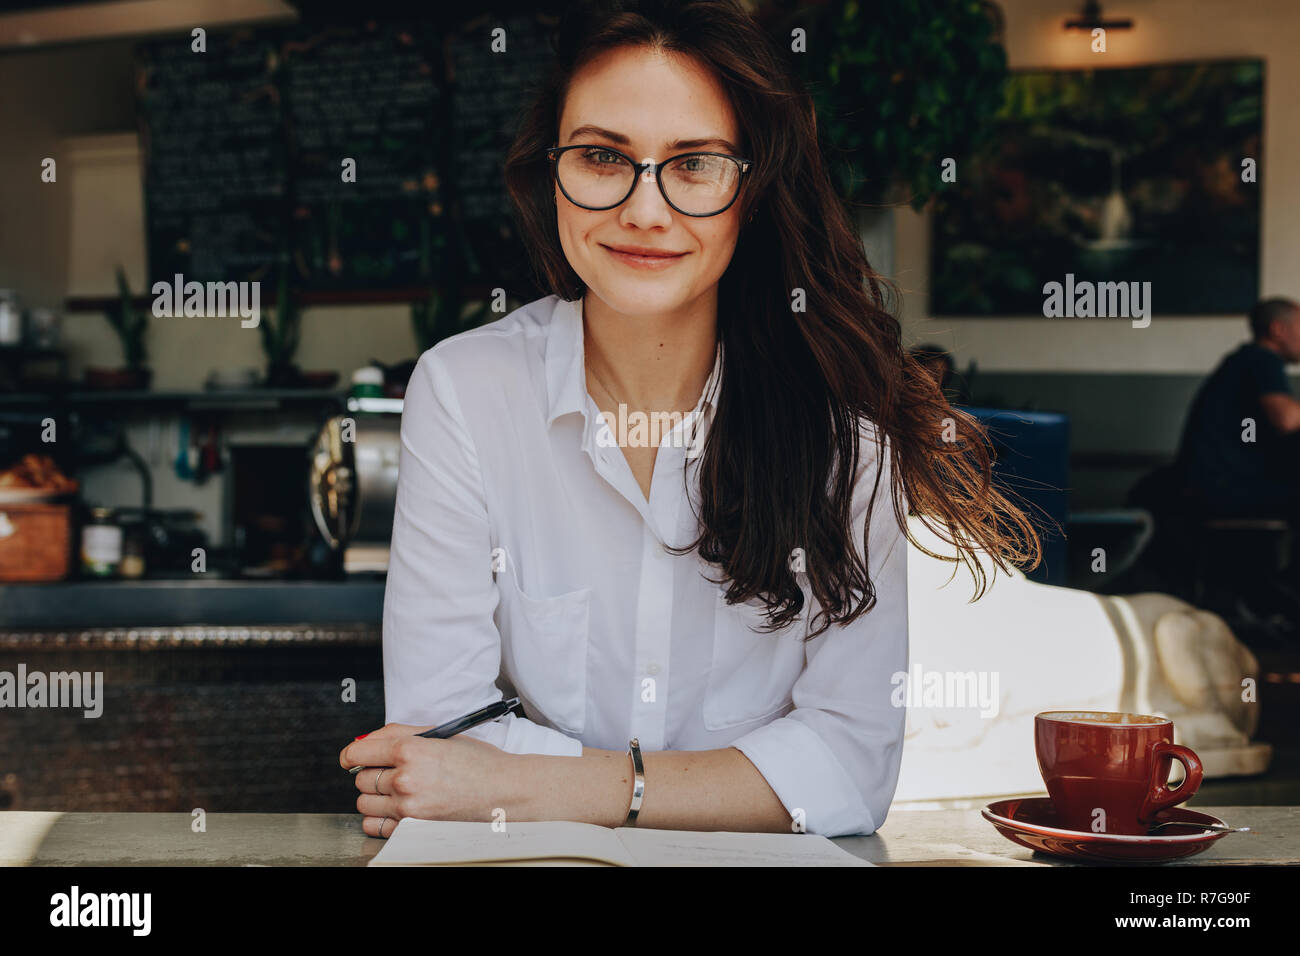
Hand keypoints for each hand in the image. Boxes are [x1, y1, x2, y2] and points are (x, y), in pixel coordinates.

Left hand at [339, 723, 514, 837]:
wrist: (504, 792)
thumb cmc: (479, 763)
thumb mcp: (440, 735)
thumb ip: (398, 733)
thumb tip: (365, 740)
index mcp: (411, 750)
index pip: (358, 752)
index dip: (352, 754)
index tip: (353, 757)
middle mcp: (406, 779)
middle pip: (361, 779)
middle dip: (372, 774)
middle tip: (392, 772)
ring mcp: (407, 807)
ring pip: (364, 803)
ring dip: (375, 797)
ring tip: (399, 791)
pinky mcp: (411, 830)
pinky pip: (374, 826)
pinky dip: (380, 819)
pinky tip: (398, 809)